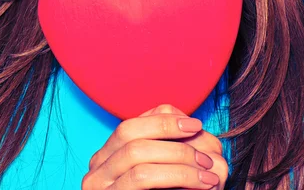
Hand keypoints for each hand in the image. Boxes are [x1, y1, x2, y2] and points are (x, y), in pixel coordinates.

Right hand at [81, 103, 223, 188]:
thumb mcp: (159, 176)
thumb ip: (164, 147)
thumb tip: (188, 121)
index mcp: (104, 159)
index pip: (130, 124)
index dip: (163, 120)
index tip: (196, 123)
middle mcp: (94, 171)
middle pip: (129, 133)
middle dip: (172, 136)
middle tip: (206, 151)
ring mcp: (98, 188)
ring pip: (137, 155)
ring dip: (180, 158)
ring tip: (209, 171)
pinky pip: (142, 179)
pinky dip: (177, 175)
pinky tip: (202, 183)